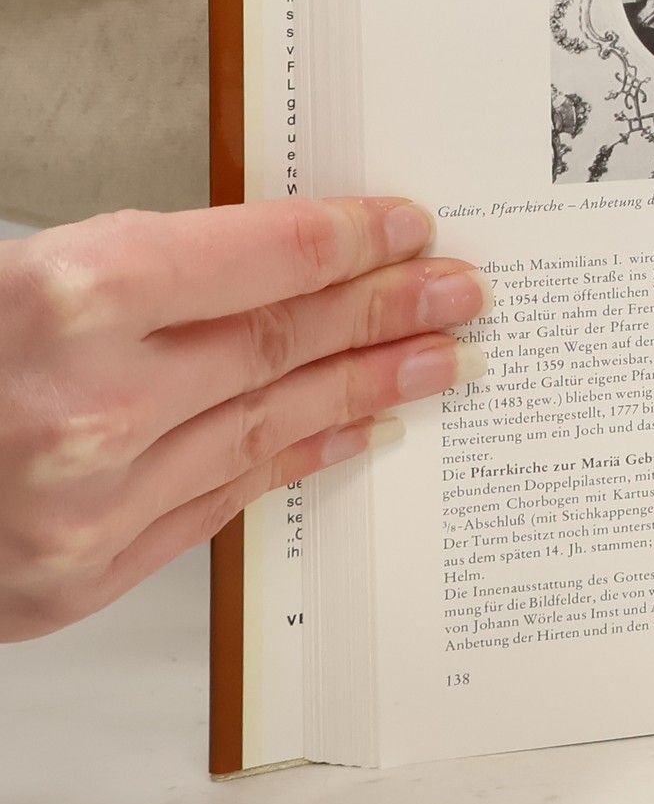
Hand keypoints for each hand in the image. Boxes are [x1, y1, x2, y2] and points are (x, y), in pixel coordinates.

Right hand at [0, 197, 486, 640]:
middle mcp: (86, 405)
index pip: (264, 257)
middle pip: (285, 340)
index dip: (352, 239)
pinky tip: (356, 430)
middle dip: (388, 309)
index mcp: (68, 298)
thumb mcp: (29, 273)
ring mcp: (87, 504)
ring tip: (441, 357)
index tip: (409, 227)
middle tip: (462, 290)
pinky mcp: (79, 576)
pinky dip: (299, 458)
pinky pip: (223, 500)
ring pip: (271, 424)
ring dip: (372, 387)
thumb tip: (290, 259)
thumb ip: (150, 267)